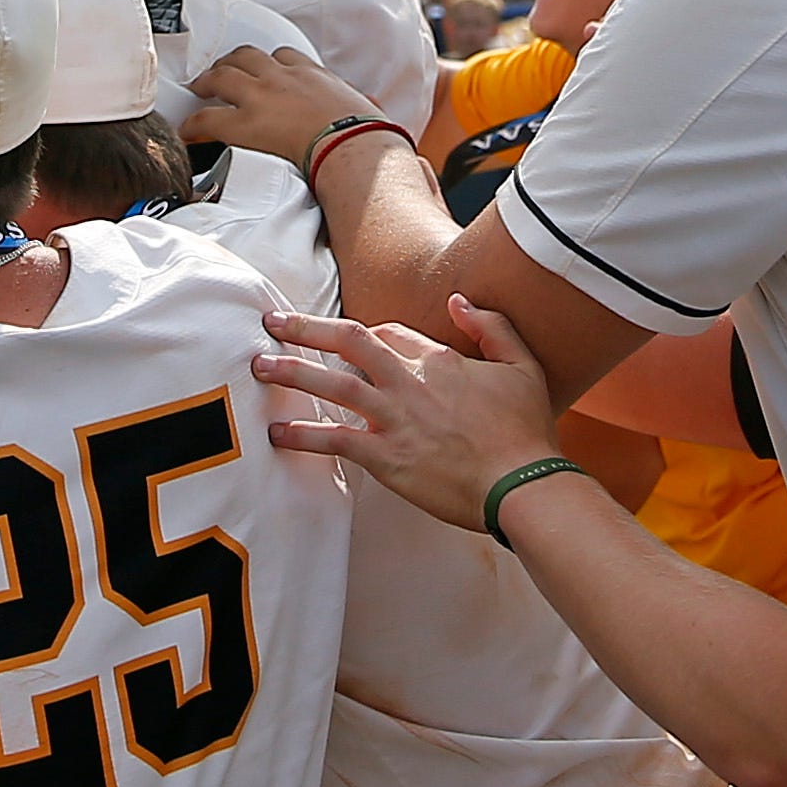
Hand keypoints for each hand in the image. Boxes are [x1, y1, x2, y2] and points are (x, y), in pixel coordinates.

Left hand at [180, 45, 386, 169]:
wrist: (353, 147)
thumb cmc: (366, 134)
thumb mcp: (367, 109)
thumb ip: (362, 103)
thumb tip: (371, 106)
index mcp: (313, 74)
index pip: (285, 56)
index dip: (271, 62)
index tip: (266, 69)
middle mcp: (283, 77)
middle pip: (247, 56)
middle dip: (232, 61)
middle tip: (221, 70)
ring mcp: (261, 96)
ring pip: (222, 76)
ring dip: (208, 80)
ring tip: (198, 88)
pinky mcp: (245, 123)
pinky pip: (208, 118)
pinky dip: (192, 123)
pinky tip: (185, 131)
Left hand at [251, 300, 564, 531]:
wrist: (523, 486)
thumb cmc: (527, 432)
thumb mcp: (522, 366)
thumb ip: (492, 327)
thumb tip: (458, 300)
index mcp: (440, 360)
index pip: (388, 334)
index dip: (361, 335)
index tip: (344, 342)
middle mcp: (410, 382)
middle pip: (348, 342)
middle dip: (305, 328)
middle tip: (272, 322)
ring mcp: (395, 419)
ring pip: (333, 384)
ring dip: (292, 372)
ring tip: (259, 366)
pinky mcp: (386, 457)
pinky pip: (335, 440)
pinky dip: (304, 435)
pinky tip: (278, 433)